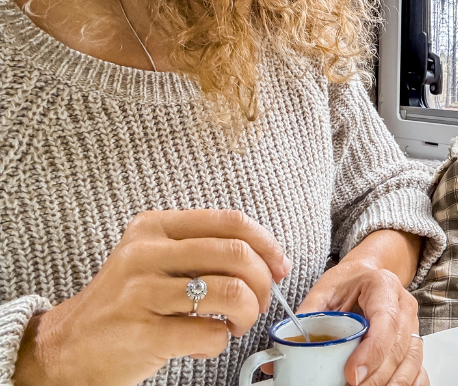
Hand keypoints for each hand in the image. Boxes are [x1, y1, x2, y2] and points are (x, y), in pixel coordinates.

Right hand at [14, 209, 290, 385]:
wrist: (66, 347)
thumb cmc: (126, 303)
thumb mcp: (155, 260)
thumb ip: (203, 251)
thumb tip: (270, 261)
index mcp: (154, 227)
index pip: (231, 222)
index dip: (267, 244)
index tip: (279, 265)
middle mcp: (145, 253)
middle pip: (237, 256)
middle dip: (262, 285)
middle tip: (257, 304)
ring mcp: (141, 293)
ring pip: (231, 293)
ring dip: (246, 315)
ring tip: (232, 325)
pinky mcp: (143, 333)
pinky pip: (211, 333)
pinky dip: (218, 343)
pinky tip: (200, 344)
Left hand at [295, 262, 427, 385]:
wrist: (366, 275)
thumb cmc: (348, 283)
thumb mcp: (324, 291)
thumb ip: (307, 319)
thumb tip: (280, 356)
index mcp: (383, 286)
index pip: (386, 322)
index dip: (372, 352)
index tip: (351, 375)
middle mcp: (404, 306)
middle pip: (398, 348)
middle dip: (376, 377)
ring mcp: (413, 325)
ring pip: (411, 362)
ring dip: (391, 384)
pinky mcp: (413, 342)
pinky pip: (419, 369)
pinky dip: (409, 385)